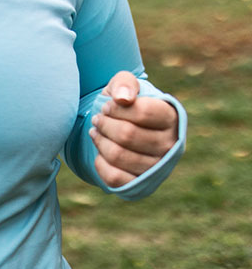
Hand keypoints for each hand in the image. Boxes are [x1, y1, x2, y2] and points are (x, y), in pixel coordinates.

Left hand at [89, 71, 177, 187]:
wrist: (122, 127)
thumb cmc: (125, 102)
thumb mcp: (124, 84)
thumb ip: (125, 83)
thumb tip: (123, 98)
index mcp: (171, 117)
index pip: (143, 112)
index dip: (117, 108)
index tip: (107, 106)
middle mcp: (170, 145)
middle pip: (127, 135)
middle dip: (104, 124)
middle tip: (97, 119)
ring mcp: (157, 167)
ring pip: (118, 156)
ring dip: (100, 140)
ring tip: (96, 131)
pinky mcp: (142, 185)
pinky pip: (114, 177)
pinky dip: (100, 162)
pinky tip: (100, 151)